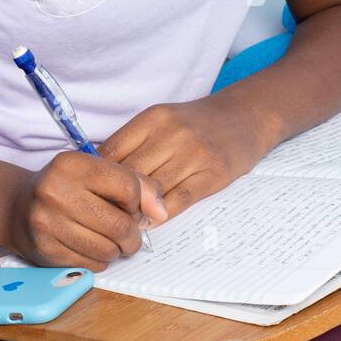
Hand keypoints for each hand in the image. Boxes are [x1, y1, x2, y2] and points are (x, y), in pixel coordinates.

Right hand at [5, 152, 168, 270]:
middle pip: (119, 224)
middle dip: (132, 234)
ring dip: (118, 250)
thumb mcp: (97, 172)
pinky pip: (92, 265)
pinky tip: (92, 249)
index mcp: (71, 164)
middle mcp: (54, 191)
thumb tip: (161, 212)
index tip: (132, 207)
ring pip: (108, 249)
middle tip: (129, 233)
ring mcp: (47, 223)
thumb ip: (136, 184)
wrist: (17, 207)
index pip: (128, 187)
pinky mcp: (45, 251)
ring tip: (112, 241)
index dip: (139, 202)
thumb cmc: (68, 188)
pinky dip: (100, 261)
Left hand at [98, 98, 275, 218]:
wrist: (246, 116)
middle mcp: (173, 132)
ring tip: (126, 223)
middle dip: (115, 198)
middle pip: (130, 173)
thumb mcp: (163, 120)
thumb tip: (101, 175)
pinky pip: (180, 199)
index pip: (112, 151)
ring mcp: (195, 153)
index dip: (99, 177)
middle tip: (106, 215)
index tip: (94, 194)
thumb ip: (135, 142)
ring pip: (153, 189)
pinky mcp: (214, 173)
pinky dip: (162, 215)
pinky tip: (152, 222)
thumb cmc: (198, 123)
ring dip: (137, 210)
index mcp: (154, 117)